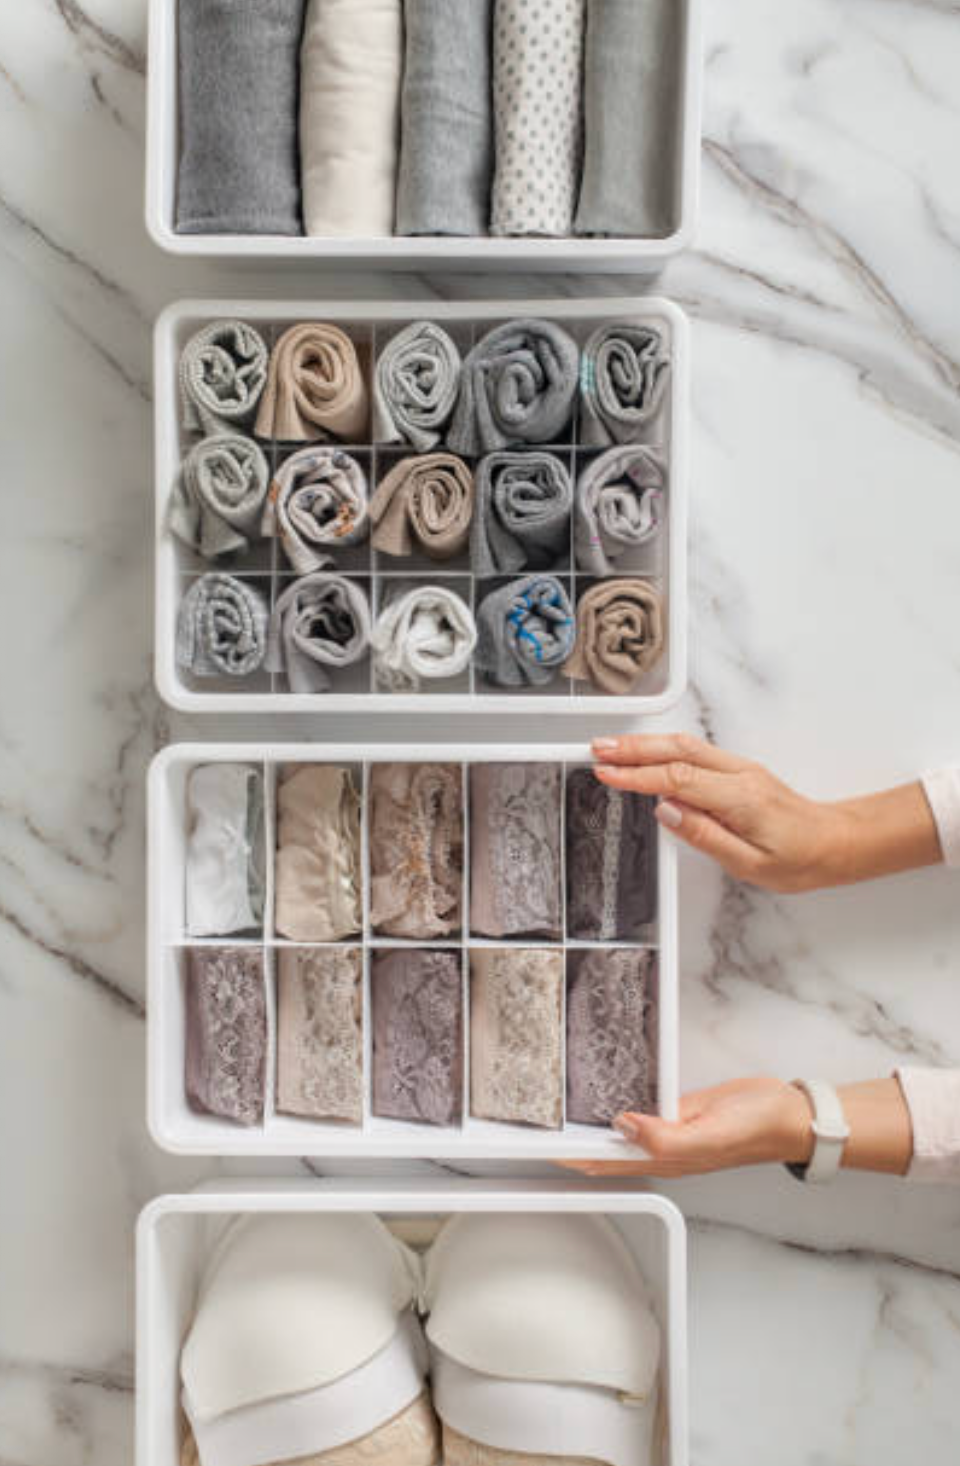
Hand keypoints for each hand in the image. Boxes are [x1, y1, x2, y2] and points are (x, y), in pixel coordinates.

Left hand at [561, 1078, 813, 1177]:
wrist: (792, 1114)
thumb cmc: (760, 1127)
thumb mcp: (713, 1133)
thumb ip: (668, 1137)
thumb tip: (623, 1126)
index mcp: (666, 1160)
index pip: (603, 1164)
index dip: (571, 1158)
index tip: (539, 1147)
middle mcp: (663, 1149)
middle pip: (603, 1154)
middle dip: (569, 1149)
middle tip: (533, 1132)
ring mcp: (670, 1131)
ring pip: (618, 1135)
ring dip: (589, 1131)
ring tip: (555, 1120)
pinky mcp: (679, 1111)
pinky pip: (641, 1112)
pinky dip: (617, 1110)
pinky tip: (603, 1099)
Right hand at [591, 734, 940, 892]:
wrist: (835, 842)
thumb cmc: (799, 858)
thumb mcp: (750, 864)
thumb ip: (704, 835)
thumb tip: (667, 811)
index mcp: (739, 797)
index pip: (677, 778)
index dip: (637, 775)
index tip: (607, 773)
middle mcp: (739, 774)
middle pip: (677, 750)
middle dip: (633, 747)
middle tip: (597, 749)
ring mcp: (739, 768)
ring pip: (685, 745)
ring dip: (646, 743)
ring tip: (612, 747)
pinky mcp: (738, 770)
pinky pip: (695, 751)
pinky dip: (664, 749)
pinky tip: (647, 754)